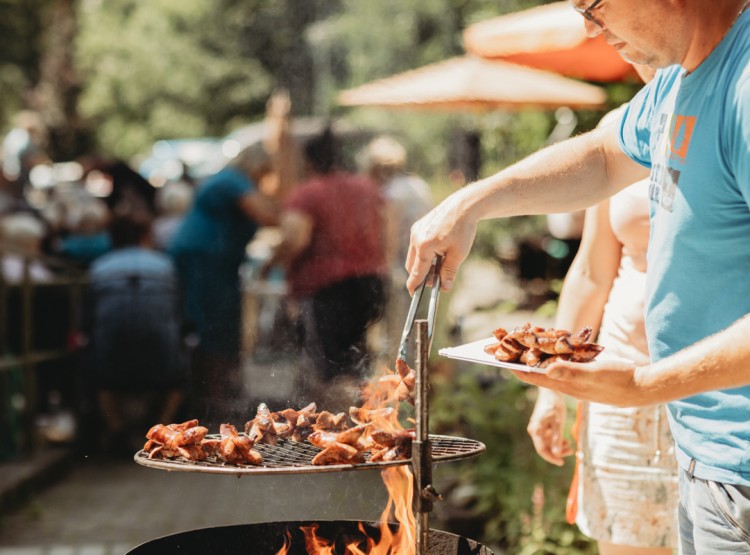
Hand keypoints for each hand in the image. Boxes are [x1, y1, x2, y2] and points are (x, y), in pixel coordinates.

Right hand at [405, 189, 478, 294]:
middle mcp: (416, 239)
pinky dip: (424, 253)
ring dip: (423, 264)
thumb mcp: (459, 254)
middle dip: (422, 275)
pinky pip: (417, 246)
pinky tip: (438, 252)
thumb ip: (449, 272)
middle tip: (438, 279)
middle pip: (412, 266)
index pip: (416, 273)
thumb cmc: (462, 229)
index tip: (413, 295)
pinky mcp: (418, 227)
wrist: (463, 206)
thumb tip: (445, 288)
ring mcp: (415, 231)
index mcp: (424, 247)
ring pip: (414, 256)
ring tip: (441, 264)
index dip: (414, 286)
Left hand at [513, 358, 649, 406]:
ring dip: (535, 358)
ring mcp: (576, 381)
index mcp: (566, 385)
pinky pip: (563, 366)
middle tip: (506, 347)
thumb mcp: (594, 373)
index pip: (533, 376)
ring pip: (549, 369)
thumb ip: (571, 372)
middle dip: (521, 360)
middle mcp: (567, 384)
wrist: (642, 388)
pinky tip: (551, 349)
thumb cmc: (619, 380)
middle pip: (537, 372)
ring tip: (522, 346)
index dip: (515, 367)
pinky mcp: (585, 375)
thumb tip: (547, 371)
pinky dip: (553, 357)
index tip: (498, 357)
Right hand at [527, 389, 572, 465]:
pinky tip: (564, 439)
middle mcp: (534, 430)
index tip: (562, 463)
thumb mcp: (558, 423)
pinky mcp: (541, 424)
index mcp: (536, 430)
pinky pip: (547, 436)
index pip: (542, 450)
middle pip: (545, 447)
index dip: (551, 458)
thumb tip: (557, 454)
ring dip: (557, 446)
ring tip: (570, 445)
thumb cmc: (554, 405)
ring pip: (547, 442)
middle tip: (571, 452)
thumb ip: (557, 439)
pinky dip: (556, 439)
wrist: (550, 390)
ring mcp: (537, 427)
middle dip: (557, 452)